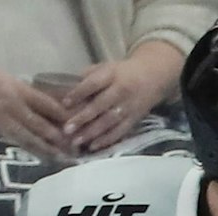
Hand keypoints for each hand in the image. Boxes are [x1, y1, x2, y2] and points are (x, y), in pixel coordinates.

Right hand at [0, 67, 71, 159]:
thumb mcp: (12, 82)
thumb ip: (32, 95)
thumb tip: (55, 108)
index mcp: (20, 91)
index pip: (48, 105)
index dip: (65, 117)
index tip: (79, 125)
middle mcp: (14, 106)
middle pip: (42, 125)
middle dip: (61, 139)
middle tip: (77, 148)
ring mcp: (5, 121)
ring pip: (31, 139)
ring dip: (49, 150)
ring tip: (64, 158)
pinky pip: (18, 143)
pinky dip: (32, 150)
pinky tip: (44, 157)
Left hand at [62, 41, 180, 153]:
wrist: (153, 77)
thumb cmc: (122, 72)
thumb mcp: (105, 67)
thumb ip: (87, 76)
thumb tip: (65, 90)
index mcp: (111, 75)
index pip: (93, 84)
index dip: (79, 93)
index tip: (64, 104)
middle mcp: (120, 91)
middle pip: (100, 106)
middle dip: (83, 118)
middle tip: (67, 130)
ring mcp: (128, 107)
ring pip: (109, 121)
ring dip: (93, 132)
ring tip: (77, 141)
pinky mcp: (134, 119)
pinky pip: (120, 131)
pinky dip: (107, 140)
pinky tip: (94, 146)